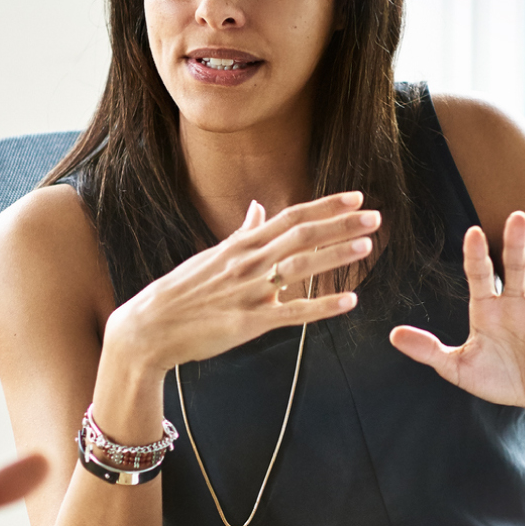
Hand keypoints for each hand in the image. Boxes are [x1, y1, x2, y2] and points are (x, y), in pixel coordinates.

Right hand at [103, 191, 378, 374]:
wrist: (150, 327)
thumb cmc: (182, 291)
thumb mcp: (212, 255)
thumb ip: (242, 233)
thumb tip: (258, 207)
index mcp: (241, 245)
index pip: (290, 217)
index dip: (325, 207)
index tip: (355, 198)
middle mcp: (248, 263)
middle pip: (301, 236)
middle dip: (340, 225)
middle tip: (374, 217)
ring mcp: (249, 292)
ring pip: (300, 268)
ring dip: (334, 257)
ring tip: (366, 247)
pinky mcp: (248, 323)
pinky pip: (291, 314)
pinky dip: (321, 307)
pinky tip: (348, 302)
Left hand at [388, 211, 524, 418]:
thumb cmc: (496, 377)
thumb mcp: (456, 367)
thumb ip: (428, 350)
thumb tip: (393, 336)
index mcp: (486, 309)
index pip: (480, 275)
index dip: (477, 255)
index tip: (474, 231)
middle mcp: (514, 307)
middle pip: (514, 269)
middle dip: (515, 244)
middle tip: (516, 215)